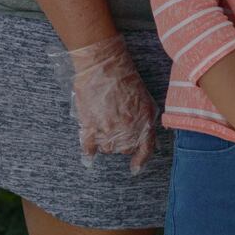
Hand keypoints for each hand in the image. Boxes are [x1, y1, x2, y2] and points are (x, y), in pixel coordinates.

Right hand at [56, 34, 157, 172]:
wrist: (104, 66)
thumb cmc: (126, 78)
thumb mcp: (146, 99)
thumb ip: (146, 119)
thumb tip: (145, 136)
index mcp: (144, 123)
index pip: (145, 149)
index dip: (140, 160)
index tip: (135, 168)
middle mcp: (127, 131)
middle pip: (124, 150)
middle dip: (122, 142)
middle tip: (116, 126)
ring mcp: (108, 131)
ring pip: (107, 149)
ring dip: (106, 142)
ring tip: (103, 124)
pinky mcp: (90, 128)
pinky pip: (89, 149)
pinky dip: (88, 154)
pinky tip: (88, 158)